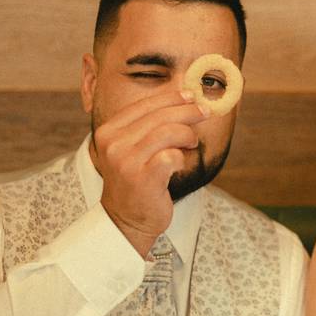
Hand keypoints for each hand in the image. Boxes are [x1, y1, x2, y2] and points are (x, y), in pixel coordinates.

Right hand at [92, 90, 208, 254]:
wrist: (126, 220)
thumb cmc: (137, 181)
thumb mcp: (134, 148)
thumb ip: (150, 126)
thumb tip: (186, 99)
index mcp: (109, 131)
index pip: (144, 104)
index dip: (171, 97)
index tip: (191, 95)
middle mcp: (114, 144)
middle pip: (159, 115)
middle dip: (188, 111)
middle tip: (205, 112)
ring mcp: (126, 161)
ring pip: (168, 132)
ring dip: (187, 134)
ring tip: (192, 142)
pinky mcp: (143, 178)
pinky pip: (172, 156)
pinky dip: (182, 157)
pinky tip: (180, 163)